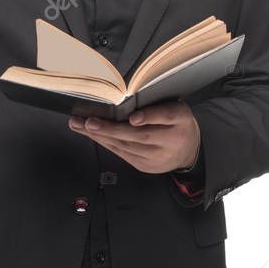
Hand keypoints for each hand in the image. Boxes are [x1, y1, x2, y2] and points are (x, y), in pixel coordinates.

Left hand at [67, 101, 200, 174]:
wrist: (187, 150)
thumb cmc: (175, 122)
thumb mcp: (175, 106)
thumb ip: (157, 104)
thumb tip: (126, 101)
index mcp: (181, 119)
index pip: (167, 117)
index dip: (149, 117)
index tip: (134, 118)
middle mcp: (171, 141)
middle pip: (140, 136)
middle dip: (111, 129)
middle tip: (90, 122)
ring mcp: (158, 157)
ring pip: (127, 146)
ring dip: (101, 136)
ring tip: (81, 125)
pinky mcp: (145, 166)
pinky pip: (123, 154)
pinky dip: (106, 143)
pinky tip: (92, 134)